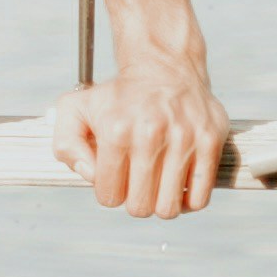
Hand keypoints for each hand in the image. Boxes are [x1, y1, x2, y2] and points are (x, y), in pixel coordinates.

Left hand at [51, 56, 225, 218]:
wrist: (163, 68)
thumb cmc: (117, 97)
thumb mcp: (74, 110)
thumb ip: (66, 146)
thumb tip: (91, 175)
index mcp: (116, 130)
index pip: (109, 195)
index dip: (109, 190)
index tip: (114, 174)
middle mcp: (150, 133)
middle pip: (140, 207)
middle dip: (134, 200)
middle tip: (135, 181)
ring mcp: (184, 138)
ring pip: (170, 209)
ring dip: (160, 203)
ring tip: (157, 184)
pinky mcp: (210, 142)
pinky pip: (200, 199)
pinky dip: (188, 201)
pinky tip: (178, 184)